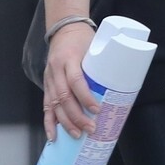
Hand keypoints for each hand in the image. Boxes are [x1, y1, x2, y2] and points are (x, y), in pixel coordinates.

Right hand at [42, 22, 97, 140]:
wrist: (64, 28)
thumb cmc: (83, 38)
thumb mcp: (93, 48)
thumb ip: (100, 67)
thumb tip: (119, 90)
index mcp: (69, 58)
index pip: (76, 81)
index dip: (86, 98)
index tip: (97, 110)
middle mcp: (56, 69)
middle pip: (64, 97)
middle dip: (77, 116)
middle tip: (90, 129)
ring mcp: (49, 78)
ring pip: (54, 104)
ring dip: (65, 122)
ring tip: (77, 135)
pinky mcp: (46, 84)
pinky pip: (46, 106)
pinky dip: (49, 122)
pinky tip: (53, 136)